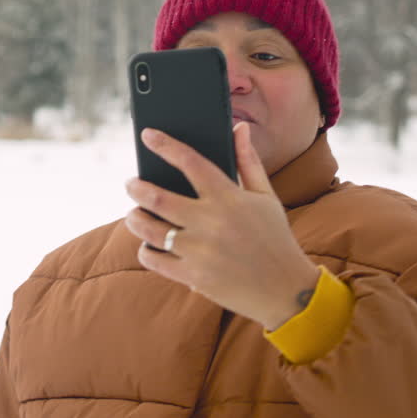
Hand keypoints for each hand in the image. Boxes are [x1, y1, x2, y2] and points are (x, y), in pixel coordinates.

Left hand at [123, 122, 319, 329]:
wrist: (286, 291)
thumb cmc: (275, 239)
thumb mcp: (266, 197)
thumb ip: (248, 161)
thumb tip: (238, 127)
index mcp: (229, 198)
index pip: (190, 162)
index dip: (165, 145)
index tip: (147, 135)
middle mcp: (211, 222)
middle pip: (157, 197)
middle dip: (136, 187)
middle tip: (130, 183)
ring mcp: (199, 251)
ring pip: (148, 229)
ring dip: (134, 218)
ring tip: (134, 213)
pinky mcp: (193, 276)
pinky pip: (154, 259)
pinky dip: (145, 250)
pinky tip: (148, 243)